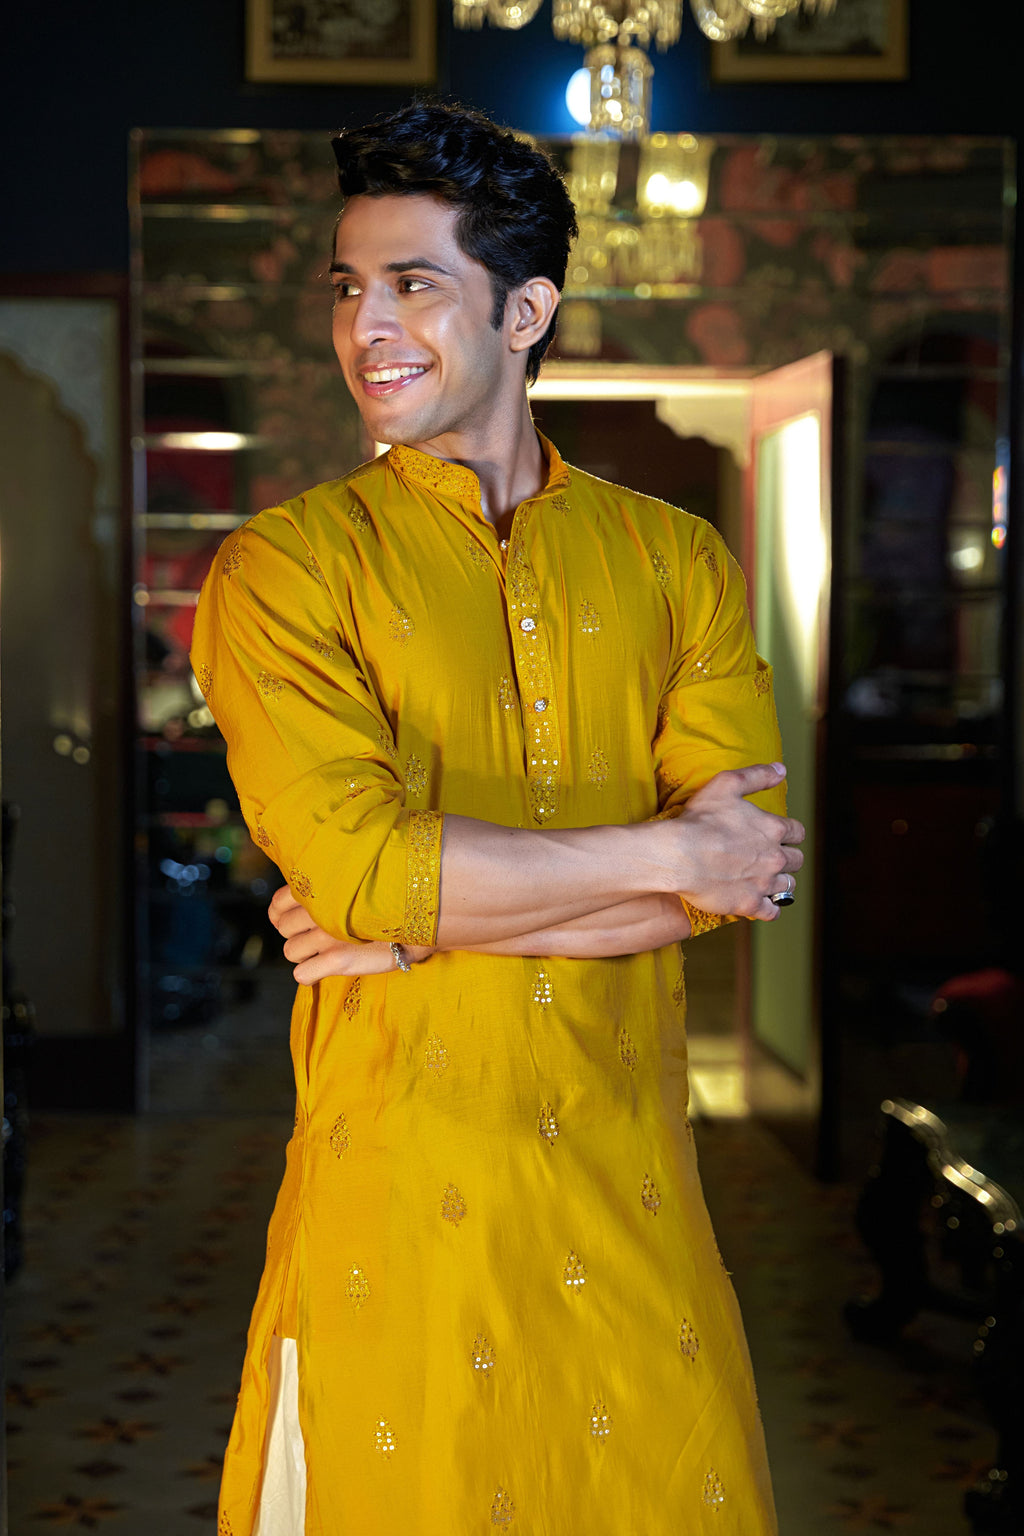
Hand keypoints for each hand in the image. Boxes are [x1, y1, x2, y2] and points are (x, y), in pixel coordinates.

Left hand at [268, 886, 430, 983]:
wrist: (427, 915)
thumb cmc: (397, 894)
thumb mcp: (364, 877)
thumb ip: (337, 879)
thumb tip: (318, 880)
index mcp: (322, 886)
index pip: (279, 902)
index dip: (281, 914)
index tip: (293, 919)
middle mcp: (319, 909)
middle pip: (283, 929)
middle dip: (295, 934)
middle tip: (315, 936)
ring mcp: (328, 935)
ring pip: (290, 951)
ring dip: (303, 953)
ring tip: (322, 952)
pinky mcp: (339, 960)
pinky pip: (302, 973)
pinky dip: (309, 973)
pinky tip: (322, 969)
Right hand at [666, 763, 803, 922]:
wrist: (680, 855)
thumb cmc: (700, 820)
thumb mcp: (727, 784)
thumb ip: (757, 775)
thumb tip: (781, 769)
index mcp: (773, 829)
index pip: (797, 832)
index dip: (788, 833)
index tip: (779, 836)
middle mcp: (775, 857)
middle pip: (797, 860)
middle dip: (788, 858)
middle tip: (771, 857)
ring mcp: (764, 883)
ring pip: (788, 886)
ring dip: (780, 882)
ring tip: (765, 880)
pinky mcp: (750, 904)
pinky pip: (772, 911)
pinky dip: (770, 908)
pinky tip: (761, 903)